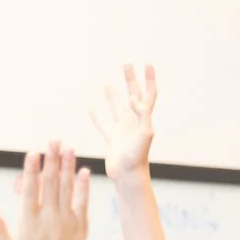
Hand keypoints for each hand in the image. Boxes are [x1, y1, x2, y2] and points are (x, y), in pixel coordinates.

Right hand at [0, 142, 93, 239]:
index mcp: (29, 223)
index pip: (30, 190)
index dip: (31, 169)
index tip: (33, 153)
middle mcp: (49, 218)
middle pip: (50, 183)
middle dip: (52, 159)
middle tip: (53, 140)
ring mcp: (66, 221)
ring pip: (67, 188)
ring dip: (67, 166)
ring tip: (68, 148)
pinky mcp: (79, 227)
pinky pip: (82, 202)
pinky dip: (83, 186)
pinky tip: (83, 171)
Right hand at [90, 63, 156, 181]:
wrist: (128, 176)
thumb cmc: (138, 157)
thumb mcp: (144, 133)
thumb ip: (142, 114)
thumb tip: (133, 98)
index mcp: (144, 118)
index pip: (149, 93)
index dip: (149, 78)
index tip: (147, 63)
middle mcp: (134, 121)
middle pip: (132, 95)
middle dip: (130, 79)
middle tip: (125, 64)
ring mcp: (122, 130)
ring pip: (116, 108)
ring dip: (113, 95)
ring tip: (107, 84)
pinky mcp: (111, 139)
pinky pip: (103, 125)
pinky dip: (96, 117)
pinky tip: (91, 109)